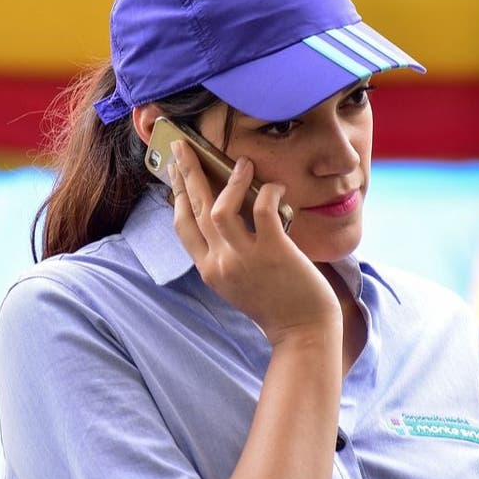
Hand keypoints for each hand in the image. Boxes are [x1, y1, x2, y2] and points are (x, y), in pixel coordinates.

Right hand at [168, 140, 341, 345]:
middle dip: (187, 172)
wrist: (303, 333)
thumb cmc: (275, 305)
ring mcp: (244, 259)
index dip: (176, 194)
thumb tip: (226, 213)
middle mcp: (220, 264)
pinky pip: (262, 211)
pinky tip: (275, 187)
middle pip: (194, 208)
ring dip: (229, 181)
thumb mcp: (238, 282)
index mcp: (209, 270)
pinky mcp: (273, 253)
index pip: (182, 226)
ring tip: (241, 162)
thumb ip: (227, 254)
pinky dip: (266, 192)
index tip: (175, 170)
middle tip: (183, 145)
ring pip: (220, 209)